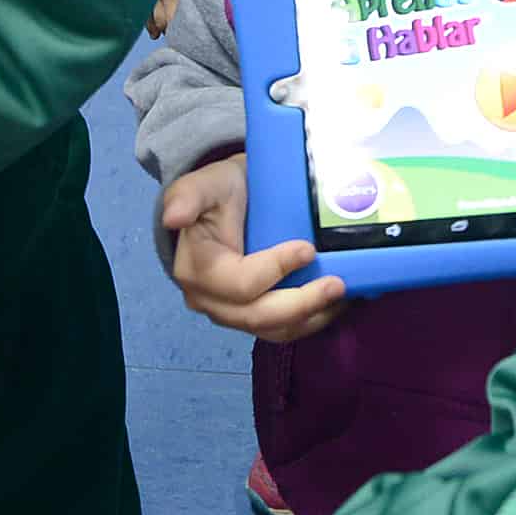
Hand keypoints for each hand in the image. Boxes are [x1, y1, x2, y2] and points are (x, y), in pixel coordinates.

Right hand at [162, 155, 347, 342]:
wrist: (224, 204)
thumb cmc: (218, 192)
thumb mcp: (203, 184)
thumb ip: (187, 196)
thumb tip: (173, 217)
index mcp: (197, 270)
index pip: (239, 283)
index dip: (275, 269)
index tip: (307, 248)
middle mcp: (210, 301)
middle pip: (258, 316)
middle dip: (301, 303)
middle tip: (337, 284)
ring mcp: (231, 314)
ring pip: (273, 330)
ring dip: (310, 318)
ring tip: (342, 299)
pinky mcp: (252, 318)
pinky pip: (282, 330)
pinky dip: (310, 322)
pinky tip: (335, 306)